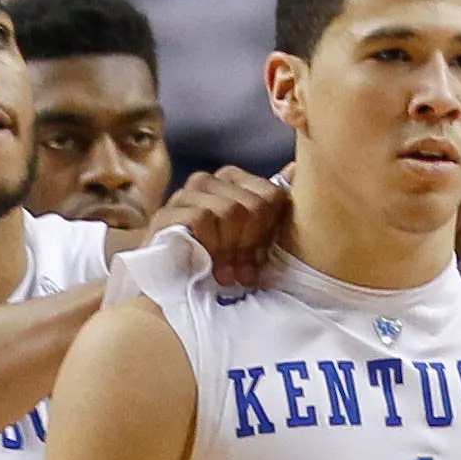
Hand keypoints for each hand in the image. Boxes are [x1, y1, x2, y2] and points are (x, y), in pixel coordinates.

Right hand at [151, 165, 291, 289]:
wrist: (171, 291)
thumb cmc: (215, 264)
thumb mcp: (252, 239)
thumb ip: (270, 204)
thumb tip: (296, 168)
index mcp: (230, 180)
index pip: (271, 197)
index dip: (268, 235)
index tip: (257, 259)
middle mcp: (207, 181)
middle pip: (253, 206)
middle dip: (249, 246)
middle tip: (242, 273)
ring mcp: (183, 196)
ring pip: (229, 211)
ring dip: (230, 250)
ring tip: (225, 273)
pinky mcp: (164, 217)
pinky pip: (200, 218)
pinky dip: (210, 244)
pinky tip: (208, 263)